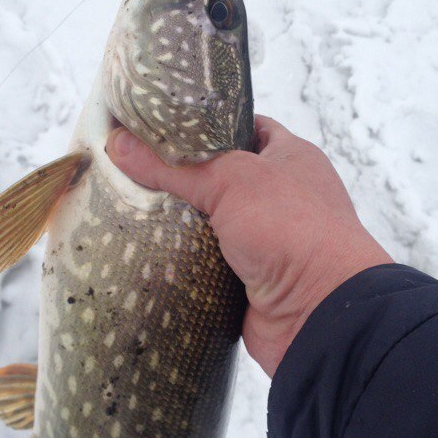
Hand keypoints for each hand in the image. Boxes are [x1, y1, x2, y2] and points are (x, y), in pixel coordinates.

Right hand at [107, 116, 391, 375]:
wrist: (319, 313)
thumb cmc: (290, 228)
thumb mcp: (229, 181)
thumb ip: (173, 165)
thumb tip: (117, 143)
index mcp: (290, 157)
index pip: (243, 127)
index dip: (204, 125)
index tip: (158, 124)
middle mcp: (281, 195)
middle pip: (221, 178)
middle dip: (181, 177)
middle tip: (131, 166)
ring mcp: (266, 240)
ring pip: (211, 223)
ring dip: (178, 222)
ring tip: (127, 204)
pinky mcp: (248, 278)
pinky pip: (207, 263)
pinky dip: (183, 261)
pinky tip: (145, 248)